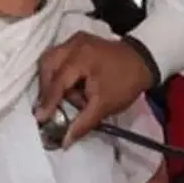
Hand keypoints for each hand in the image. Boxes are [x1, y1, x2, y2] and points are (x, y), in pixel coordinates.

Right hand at [38, 32, 154, 146]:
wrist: (144, 61)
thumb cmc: (125, 83)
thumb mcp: (105, 106)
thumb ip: (82, 123)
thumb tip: (64, 142)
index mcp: (81, 57)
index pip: (58, 81)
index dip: (48, 102)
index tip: (39, 118)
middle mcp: (74, 44)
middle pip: (48, 65)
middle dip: (47, 88)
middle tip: (50, 108)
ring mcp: (76, 40)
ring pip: (51, 59)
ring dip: (52, 80)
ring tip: (63, 98)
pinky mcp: (79, 42)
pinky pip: (60, 56)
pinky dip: (59, 72)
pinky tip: (68, 86)